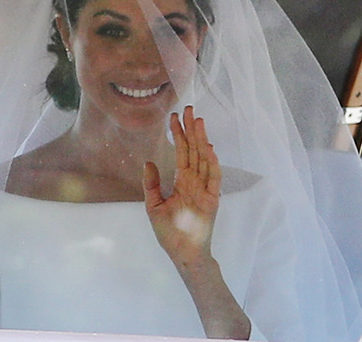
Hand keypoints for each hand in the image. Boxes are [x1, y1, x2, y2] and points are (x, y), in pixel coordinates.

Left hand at [143, 105, 220, 267]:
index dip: (179, 135)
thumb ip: (151, 184)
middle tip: (188, 108)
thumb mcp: (154, 206)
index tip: (174, 117)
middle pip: (194, 151)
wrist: (182, 253)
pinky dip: (212, 163)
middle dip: (191, 129)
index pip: (181, 153)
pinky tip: (209, 148)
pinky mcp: (212, 200)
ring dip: (201, 140)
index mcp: (182, 182)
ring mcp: (205, 190)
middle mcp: (195, 182)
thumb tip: (148, 162)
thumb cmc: (169, 233)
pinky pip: (214, 179)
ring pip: (204, 159)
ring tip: (197, 120)